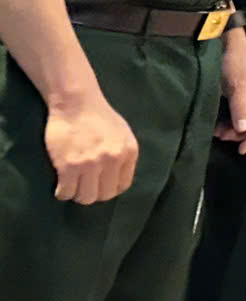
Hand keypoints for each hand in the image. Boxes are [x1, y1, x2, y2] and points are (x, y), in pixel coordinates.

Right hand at [45, 88, 138, 203]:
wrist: (76, 102)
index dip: (110, 188)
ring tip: (72, 186)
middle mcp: (113, 160)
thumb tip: (118, 176)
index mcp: (129, 152)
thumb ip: (123, 154)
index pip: (123, 186)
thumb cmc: (98, 116)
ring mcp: (91, 164)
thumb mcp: (122, 134)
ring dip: (77, 195)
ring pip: (85, 197)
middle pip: (105, 195)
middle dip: (94, 194)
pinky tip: (61, 186)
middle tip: (84, 187)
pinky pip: (66, 193)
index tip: (100, 186)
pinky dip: (62, 193)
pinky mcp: (69, 166)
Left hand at [215, 28, 245, 150]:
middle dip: (238, 133)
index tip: (240, 150)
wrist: (227, 43)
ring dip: (231, 127)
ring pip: (244, 119)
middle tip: (220, 136)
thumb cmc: (234, 62)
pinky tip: (217, 123)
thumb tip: (243, 129)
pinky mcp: (240, 94)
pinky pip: (237, 112)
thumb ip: (240, 108)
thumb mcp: (236, 86)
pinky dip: (228, 120)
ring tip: (216, 130)